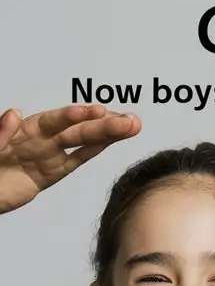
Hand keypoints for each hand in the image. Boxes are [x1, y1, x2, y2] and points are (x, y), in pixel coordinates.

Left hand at [0, 104, 140, 213]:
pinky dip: (93, 151)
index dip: (74, 116)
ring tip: (131, 126)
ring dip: (107, 134)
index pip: (54, 121)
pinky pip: (75, 160)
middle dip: (103, 124)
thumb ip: (2, 133)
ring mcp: (47, 154)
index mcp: (23, 128)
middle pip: (76, 130)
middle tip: (128, 120)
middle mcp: (39, 138)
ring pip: (82, 142)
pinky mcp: (51, 173)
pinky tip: (111, 142)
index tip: (93, 112)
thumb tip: (14, 114)